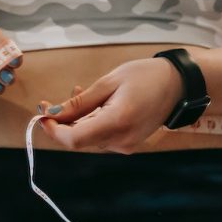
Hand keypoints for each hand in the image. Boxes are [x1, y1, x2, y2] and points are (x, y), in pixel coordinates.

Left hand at [37, 58, 184, 153]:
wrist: (179, 85)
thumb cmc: (145, 76)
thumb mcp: (108, 82)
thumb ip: (79, 102)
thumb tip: (51, 113)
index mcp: (117, 122)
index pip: (73, 139)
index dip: (53, 130)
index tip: (42, 115)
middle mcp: (121, 140)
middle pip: (78, 140)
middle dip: (60, 123)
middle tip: (49, 102)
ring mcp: (126, 145)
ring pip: (87, 138)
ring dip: (74, 120)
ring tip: (77, 94)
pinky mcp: (128, 144)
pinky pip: (100, 137)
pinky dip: (88, 123)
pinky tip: (91, 105)